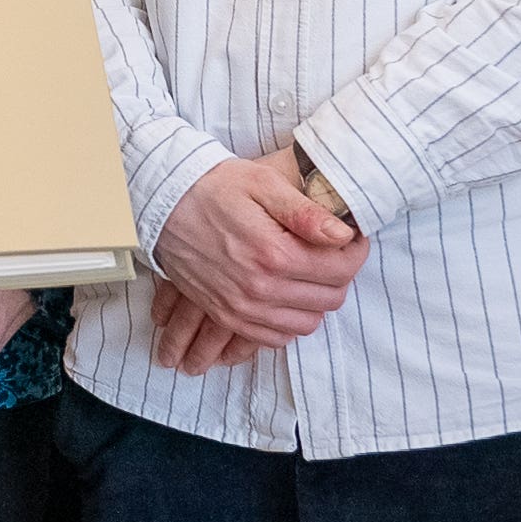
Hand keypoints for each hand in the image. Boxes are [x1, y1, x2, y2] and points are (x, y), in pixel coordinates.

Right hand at [151, 150, 361, 370]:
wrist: (163, 202)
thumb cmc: (215, 187)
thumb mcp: (263, 184)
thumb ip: (306, 213)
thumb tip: (343, 235)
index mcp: (274, 253)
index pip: (341, 269)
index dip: (357, 252)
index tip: (353, 237)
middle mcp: (260, 289)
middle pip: (329, 299)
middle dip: (340, 275)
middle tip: (333, 252)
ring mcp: (241, 308)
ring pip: (307, 323)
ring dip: (317, 300)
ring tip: (309, 272)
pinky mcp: (227, 316)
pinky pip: (275, 337)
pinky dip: (290, 321)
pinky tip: (286, 294)